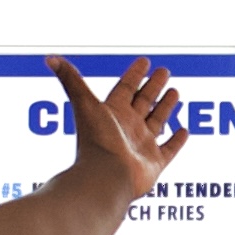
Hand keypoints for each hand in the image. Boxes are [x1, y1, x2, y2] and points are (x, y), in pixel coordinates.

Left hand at [48, 54, 191, 203]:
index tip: (144, 61)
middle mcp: (128, 127)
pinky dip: (177, 141)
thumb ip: (70, 80)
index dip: (134, 74)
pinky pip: (169, 150)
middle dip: (153, 86)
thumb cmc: (95, 142)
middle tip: (165, 70)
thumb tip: (49, 58)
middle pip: (143, 101)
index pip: (125, 88)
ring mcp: (142, 145)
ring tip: (175, 92)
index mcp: (113, 112)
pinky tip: (184, 131)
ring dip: (166, 107)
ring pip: (157, 121)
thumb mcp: (85, 104)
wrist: (105, 177)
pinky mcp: (154, 163)